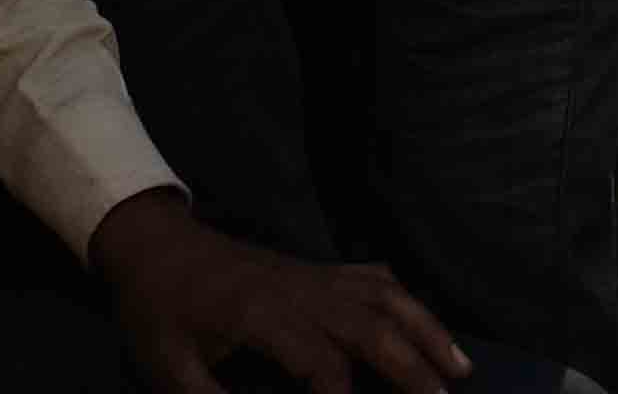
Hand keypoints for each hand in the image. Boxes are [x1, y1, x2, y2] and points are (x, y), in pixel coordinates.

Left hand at [86, 188, 467, 393]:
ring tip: (460, 366)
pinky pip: (373, 278)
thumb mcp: (167, 369)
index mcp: (263, 316)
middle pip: (371, 327)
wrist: (157, 248)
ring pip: (386, 299)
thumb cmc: (159, 314)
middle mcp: (302, 291)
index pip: (321, 364)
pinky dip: (406, 299)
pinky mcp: (317, 269)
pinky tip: (424, 320)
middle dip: (412, 367)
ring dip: (427, 331)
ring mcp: (315, 275)